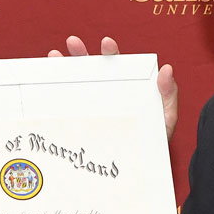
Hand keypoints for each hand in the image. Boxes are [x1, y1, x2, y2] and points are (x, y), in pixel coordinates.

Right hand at [47, 36, 177, 141]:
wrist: (139, 170)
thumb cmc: (154, 141)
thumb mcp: (165, 119)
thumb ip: (168, 95)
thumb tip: (167, 70)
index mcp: (126, 88)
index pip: (118, 66)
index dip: (111, 53)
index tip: (106, 43)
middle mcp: (107, 93)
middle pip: (92, 69)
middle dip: (81, 53)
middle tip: (73, 43)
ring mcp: (92, 106)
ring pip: (75, 83)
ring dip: (63, 66)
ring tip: (54, 55)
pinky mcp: (81, 121)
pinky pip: (65, 104)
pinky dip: (54, 91)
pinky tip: (46, 82)